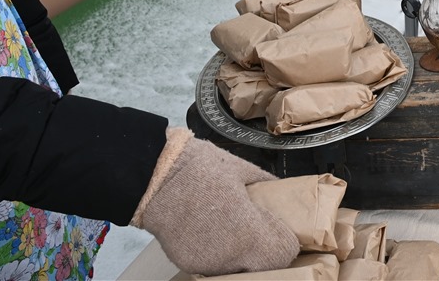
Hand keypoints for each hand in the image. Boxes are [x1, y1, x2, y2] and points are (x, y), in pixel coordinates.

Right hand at [132, 129, 299, 275]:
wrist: (153, 178)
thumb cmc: (200, 169)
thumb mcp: (243, 169)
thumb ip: (266, 185)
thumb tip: (281, 190)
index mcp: (248, 232)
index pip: (282, 254)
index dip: (285, 241)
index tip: (281, 230)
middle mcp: (228, 255)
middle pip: (261, 267)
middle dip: (265, 252)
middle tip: (262, 231)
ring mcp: (206, 263)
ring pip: (236, 269)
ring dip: (241, 255)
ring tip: (235, 229)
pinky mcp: (187, 264)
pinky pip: (213, 265)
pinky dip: (218, 254)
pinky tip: (214, 233)